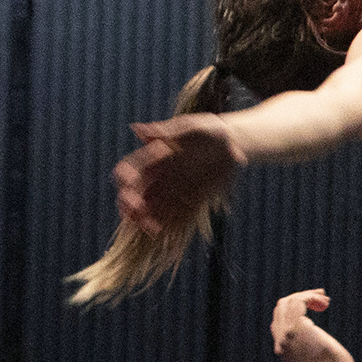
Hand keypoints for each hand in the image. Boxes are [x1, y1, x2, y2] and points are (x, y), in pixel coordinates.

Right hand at [112, 114, 242, 233]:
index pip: (131, 168)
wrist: (236, 145)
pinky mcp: (190, 203)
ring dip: (147, 220)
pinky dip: (169, 226)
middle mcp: (160, 176)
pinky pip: (175, 217)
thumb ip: (167, 130)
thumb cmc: (213, 131)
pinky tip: (166, 234)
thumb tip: (137, 130)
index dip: (125, 176)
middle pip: (136, 192)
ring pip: (152, 209)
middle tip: (134, 210)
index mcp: (155, 156)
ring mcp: (173, 191)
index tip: (129, 182)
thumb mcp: (193, 127)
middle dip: (131, 203)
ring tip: (150, 229)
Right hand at [270, 286, 355, 361]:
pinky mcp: (300, 328)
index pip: (277, 322)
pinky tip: (324, 301)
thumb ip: (306, 351)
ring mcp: (288, 334)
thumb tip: (312, 341)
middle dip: (300, 298)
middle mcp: (281, 341)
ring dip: (309, 295)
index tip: (311, 307)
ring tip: (325, 299)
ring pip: (289, 302)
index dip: (293, 310)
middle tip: (320, 297)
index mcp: (283, 351)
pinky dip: (311, 296)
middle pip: (280, 308)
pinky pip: (300, 302)